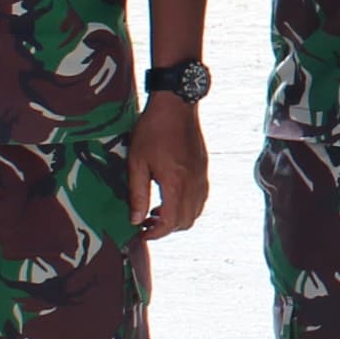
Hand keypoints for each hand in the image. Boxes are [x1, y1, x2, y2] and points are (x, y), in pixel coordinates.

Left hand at [128, 91, 208, 237]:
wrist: (176, 104)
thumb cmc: (153, 130)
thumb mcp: (137, 162)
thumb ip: (137, 194)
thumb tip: (135, 219)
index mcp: (176, 184)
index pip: (170, 223)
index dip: (155, 233)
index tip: (141, 233)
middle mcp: (194, 183)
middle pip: (186, 221)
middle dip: (166, 228)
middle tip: (146, 222)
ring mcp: (202, 176)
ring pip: (197, 211)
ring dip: (178, 217)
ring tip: (158, 210)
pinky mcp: (204, 168)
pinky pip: (201, 197)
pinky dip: (188, 205)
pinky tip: (172, 195)